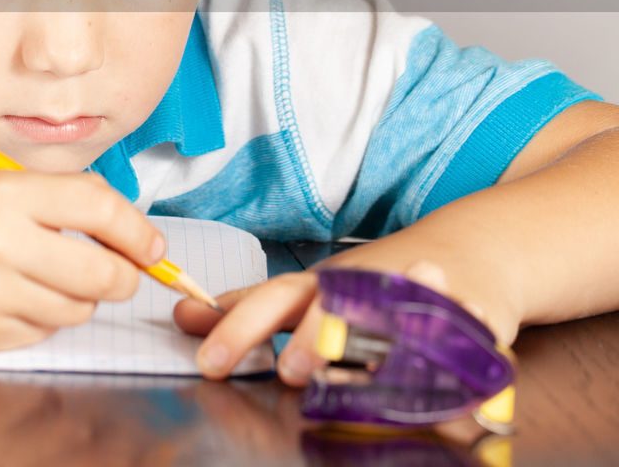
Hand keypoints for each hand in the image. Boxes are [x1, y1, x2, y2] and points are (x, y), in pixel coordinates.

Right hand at [0, 171, 165, 351]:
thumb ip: (60, 202)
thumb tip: (133, 233)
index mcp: (3, 192)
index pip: (99, 209)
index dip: (139, 232)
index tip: (153, 246)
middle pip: (102, 274)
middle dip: (122, 277)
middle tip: (116, 271)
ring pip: (78, 309)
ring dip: (76, 299)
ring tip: (43, 278)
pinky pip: (43, 333)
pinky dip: (40, 319)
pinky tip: (10, 298)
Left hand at [172, 237, 521, 386]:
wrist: (467, 251)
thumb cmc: (371, 281)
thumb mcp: (308, 291)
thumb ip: (249, 309)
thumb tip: (182, 314)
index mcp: (321, 287)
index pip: (272, 301)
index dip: (240, 328)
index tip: (209, 361)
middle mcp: (364, 289)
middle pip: (330, 308)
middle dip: (309, 339)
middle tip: (291, 372)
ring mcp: (416, 301)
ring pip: (391, 323)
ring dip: (375, 348)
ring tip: (354, 378)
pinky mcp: (469, 320)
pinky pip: (461, 346)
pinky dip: (454, 368)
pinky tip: (448, 400)